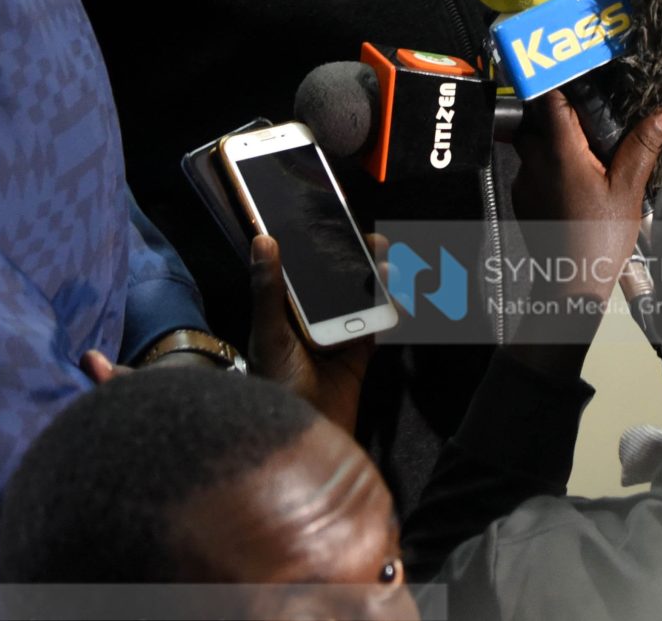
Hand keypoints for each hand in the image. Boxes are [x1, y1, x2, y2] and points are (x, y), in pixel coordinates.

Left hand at [247, 233, 377, 434]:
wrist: (301, 436)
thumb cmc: (274, 385)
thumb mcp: (267, 333)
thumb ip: (268, 289)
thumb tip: (263, 240)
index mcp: (287, 310)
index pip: (306, 269)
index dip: (323, 246)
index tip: (341, 225)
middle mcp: (312, 320)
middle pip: (339, 281)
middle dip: (359, 260)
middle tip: (376, 243)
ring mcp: (338, 335)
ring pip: (362, 299)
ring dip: (378, 282)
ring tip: (390, 270)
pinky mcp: (359, 355)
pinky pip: (378, 327)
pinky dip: (390, 312)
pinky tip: (398, 301)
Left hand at [511, 91, 661, 323]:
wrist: (572, 282)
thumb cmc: (601, 237)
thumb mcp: (629, 189)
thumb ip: (642, 146)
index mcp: (560, 153)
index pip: (549, 101)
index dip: (560, 83)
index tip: (576, 76)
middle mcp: (535, 162)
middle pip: (533, 119)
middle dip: (554, 112)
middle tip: (585, 116)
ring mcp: (524, 182)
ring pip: (529, 145)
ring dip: (550, 140)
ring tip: (583, 148)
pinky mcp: (522, 200)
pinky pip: (530, 169)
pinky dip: (546, 165)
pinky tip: (573, 180)